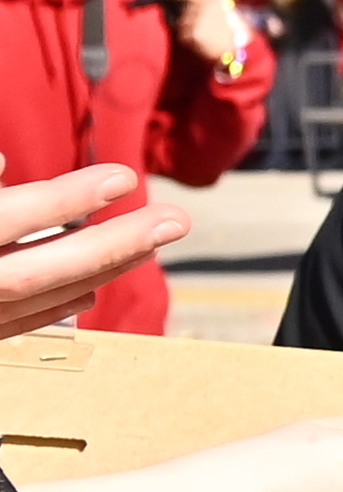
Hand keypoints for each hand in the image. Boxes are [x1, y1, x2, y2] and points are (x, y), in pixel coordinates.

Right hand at [0, 166, 185, 344]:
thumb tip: (2, 165)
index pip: (6, 218)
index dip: (63, 200)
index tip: (125, 178)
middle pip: (31, 275)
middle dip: (108, 248)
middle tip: (176, 221)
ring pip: (28, 301)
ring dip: (95, 273)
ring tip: (152, 247)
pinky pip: (8, 325)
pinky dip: (54, 305)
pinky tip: (91, 290)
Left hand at [170, 0, 258, 83]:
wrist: (241, 48)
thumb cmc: (231, 32)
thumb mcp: (221, 12)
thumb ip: (202, 7)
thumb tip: (180, 6)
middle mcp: (204, 6)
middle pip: (183, 13)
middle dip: (188, 22)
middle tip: (206, 32)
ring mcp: (199, 19)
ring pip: (182, 26)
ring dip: (190, 34)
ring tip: (207, 39)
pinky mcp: (195, 33)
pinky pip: (184, 38)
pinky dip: (191, 43)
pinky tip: (204, 45)